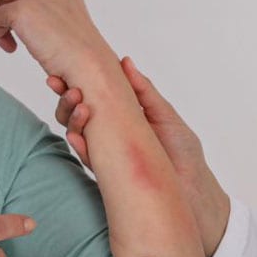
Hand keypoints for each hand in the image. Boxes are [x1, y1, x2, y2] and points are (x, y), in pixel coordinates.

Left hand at [0, 0, 115, 85]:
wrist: (89, 65)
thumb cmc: (82, 56)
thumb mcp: (67, 25)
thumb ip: (50, 15)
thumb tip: (30, 22)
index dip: (19, 4)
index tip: (21, 27)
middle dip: (3, 7)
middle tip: (3, 32)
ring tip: (2, 40)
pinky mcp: (21, 10)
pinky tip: (11, 48)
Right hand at [47, 57, 230, 256]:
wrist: (193, 195)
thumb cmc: (185, 156)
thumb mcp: (165, 116)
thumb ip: (144, 92)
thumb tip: (125, 61)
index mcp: (124, 118)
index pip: (95, 98)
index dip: (78, 84)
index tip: (65, 72)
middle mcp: (111, 136)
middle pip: (79, 114)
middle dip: (67, 98)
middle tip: (63, 85)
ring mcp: (108, 156)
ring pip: (79, 134)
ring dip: (72, 118)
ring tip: (79, 105)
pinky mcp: (108, 176)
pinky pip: (88, 158)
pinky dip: (80, 145)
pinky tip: (76, 134)